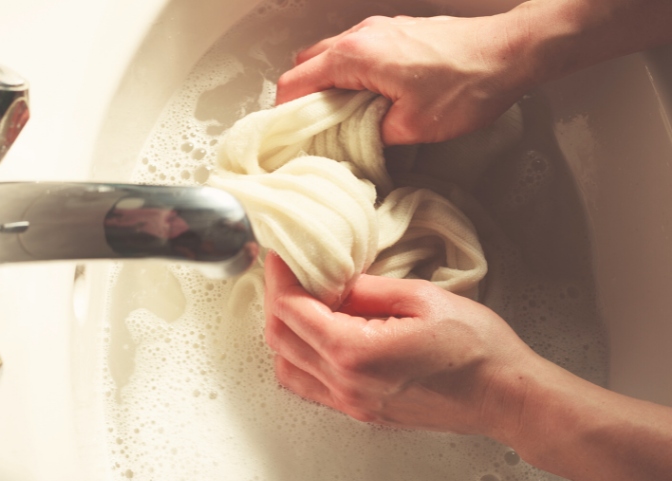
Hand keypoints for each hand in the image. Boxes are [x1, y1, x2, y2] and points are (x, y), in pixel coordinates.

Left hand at [263, 252, 545, 438]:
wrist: (504, 396)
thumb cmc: (476, 348)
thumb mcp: (421, 298)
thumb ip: (366, 289)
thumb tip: (331, 281)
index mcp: (356, 353)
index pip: (291, 311)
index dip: (281, 277)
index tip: (282, 255)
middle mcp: (346, 385)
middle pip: (281, 339)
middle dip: (277, 299)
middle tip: (290, 272)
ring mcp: (351, 404)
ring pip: (287, 367)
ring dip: (285, 331)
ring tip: (303, 301)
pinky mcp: (361, 412)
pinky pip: (309, 386)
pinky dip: (300, 357)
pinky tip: (318, 335)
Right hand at [276, 14, 531, 144]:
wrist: (509, 51)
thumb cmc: (466, 85)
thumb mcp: (412, 127)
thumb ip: (371, 134)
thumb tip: (354, 140)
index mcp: (355, 57)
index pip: (295, 82)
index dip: (283, 113)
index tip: (286, 137)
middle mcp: (360, 36)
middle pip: (306, 64)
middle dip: (300, 97)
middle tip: (309, 130)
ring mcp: (379, 29)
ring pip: (330, 55)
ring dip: (325, 85)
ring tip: (338, 118)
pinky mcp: (396, 31)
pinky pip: (355, 51)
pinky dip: (347, 75)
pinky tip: (365, 100)